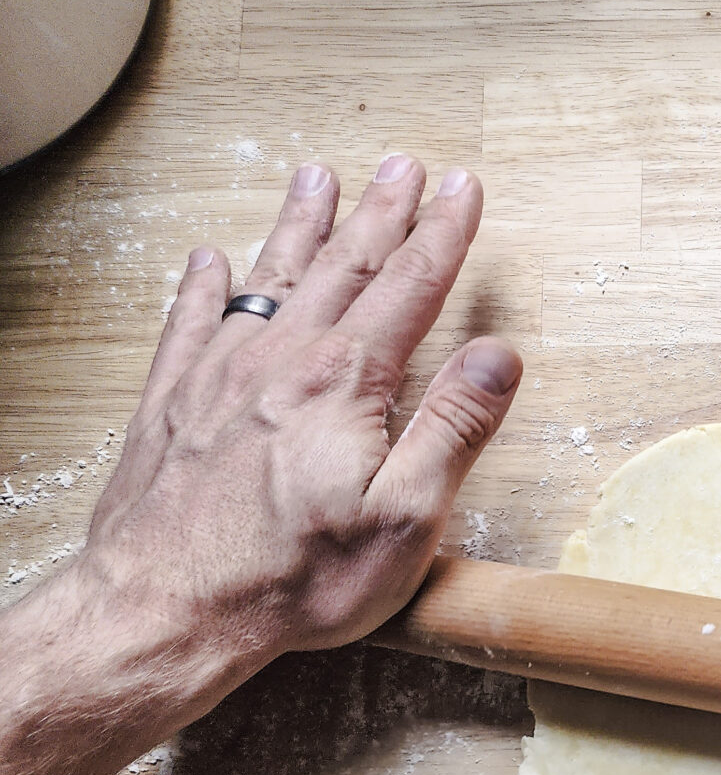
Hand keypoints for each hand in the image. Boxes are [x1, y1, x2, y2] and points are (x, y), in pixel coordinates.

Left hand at [79, 155, 521, 675]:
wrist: (167, 609)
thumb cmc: (293, 578)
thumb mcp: (406, 517)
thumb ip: (454, 427)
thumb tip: (498, 355)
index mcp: (346, 384)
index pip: (410, 288)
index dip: (442, 235)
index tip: (462, 190)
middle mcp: (280, 361)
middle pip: (344, 267)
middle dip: (382, 212)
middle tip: (405, 165)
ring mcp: (218, 376)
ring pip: (270, 279)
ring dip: (301, 226)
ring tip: (317, 179)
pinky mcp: (171, 404)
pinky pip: (190, 321)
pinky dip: (202, 284)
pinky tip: (208, 261)